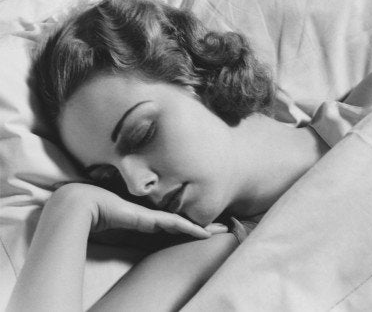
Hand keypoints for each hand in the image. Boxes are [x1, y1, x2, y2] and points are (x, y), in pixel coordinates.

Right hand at [53, 183, 226, 239]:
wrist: (80, 203)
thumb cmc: (93, 211)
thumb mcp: (115, 221)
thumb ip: (128, 224)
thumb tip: (139, 228)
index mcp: (146, 216)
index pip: (174, 221)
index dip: (191, 224)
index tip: (208, 227)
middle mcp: (152, 214)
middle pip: (184, 221)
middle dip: (205, 224)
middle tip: (225, 226)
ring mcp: (151, 215)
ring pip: (184, 222)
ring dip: (204, 228)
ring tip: (222, 229)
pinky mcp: (148, 218)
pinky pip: (174, 225)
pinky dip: (190, 230)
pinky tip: (204, 234)